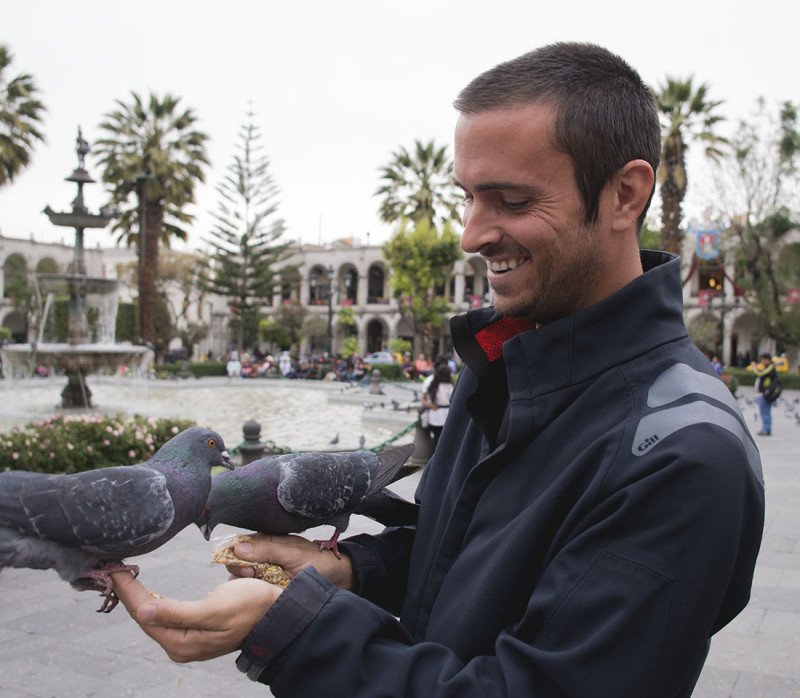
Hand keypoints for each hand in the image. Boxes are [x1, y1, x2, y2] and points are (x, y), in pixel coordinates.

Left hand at [111, 570, 279, 662]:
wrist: (276, 612)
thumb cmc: (250, 606)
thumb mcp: (216, 608)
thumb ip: (178, 613)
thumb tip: (143, 613)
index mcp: (182, 643)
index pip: (144, 614)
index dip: (128, 591)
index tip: (115, 568)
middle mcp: (179, 646)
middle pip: (144, 616)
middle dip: (127, 593)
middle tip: (112, 567)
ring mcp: (186, 639)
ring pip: (151, 616)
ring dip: (136, 595)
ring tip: (121, 575)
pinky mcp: (193, 629)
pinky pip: (162, 614)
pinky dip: (150, 599)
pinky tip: (142, 589)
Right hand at [230, 533, 354, 590]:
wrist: (335, 579)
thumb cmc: (317, 561)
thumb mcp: (293, 552)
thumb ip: (267, 549)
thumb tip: (238, 548)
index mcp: (265, 543)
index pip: (238, 546)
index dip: (234, 554)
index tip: (244, 563)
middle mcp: (261, 559)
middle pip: (235, 565)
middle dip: (239, 571)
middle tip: (253, 575)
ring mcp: (263, 577)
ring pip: (241, 583)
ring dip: (246, 586)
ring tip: (261, 587)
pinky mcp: (267, 592)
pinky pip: (252, 596)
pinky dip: (253, 598)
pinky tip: (262, 598)